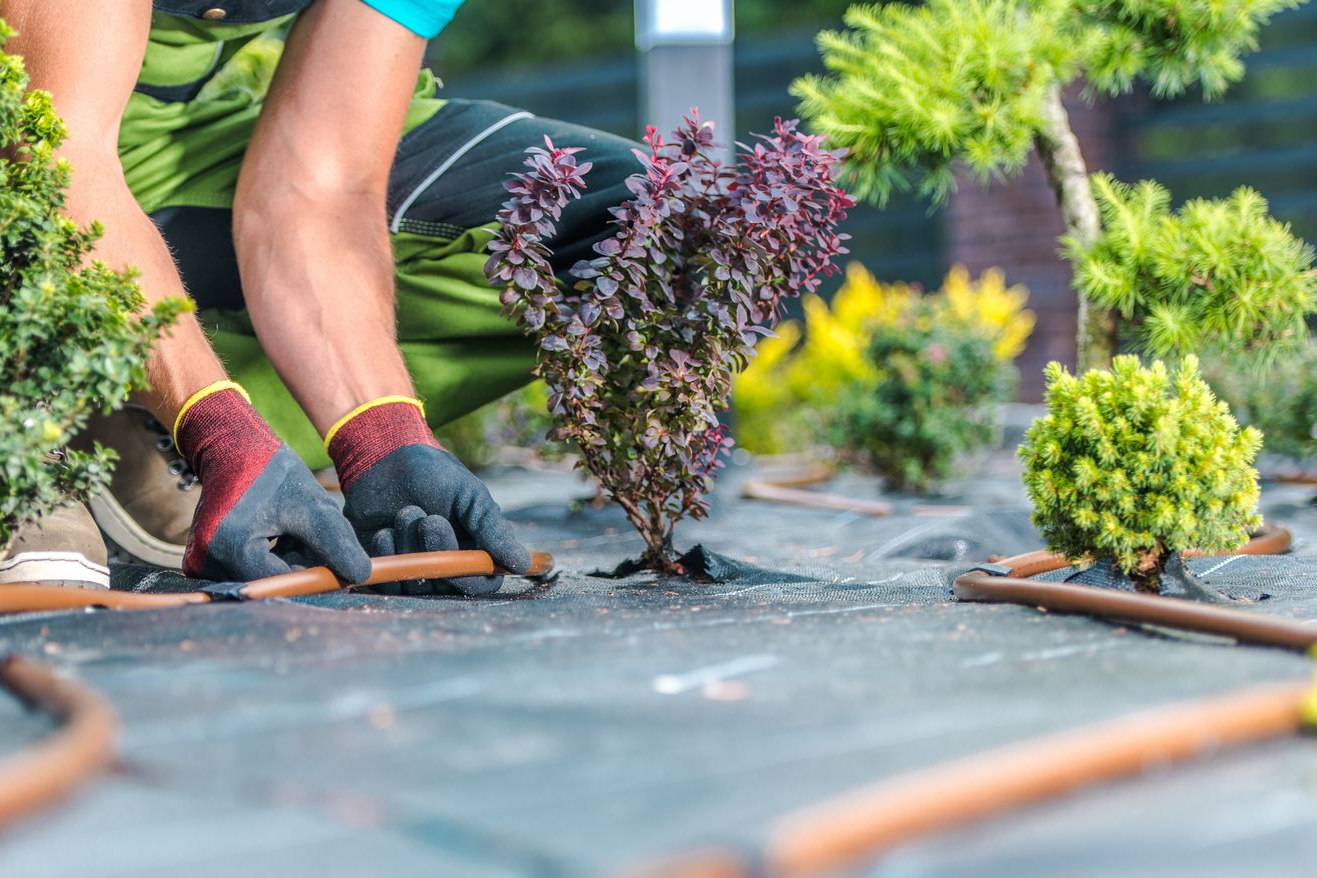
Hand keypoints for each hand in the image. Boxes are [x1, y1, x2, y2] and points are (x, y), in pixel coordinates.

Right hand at [177, 383, 370, 582]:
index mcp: (230, 547)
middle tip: (313, 537)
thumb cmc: (273, 473)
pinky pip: (247, 569)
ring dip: (287, 561)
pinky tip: (277, 534)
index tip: (339, 568)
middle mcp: (207, 561)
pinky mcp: (202, 559)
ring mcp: (201, 562)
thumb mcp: (311, 505)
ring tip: (293, 529)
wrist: (232, 450)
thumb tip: (361, 576)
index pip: (282, 582)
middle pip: (270, 582)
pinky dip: (271, 558)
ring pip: (261, 577)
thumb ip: (335, 542)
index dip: (314, 576)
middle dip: (300, 566)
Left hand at [328, 399, 530, 594]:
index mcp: (473, 550)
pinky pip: (387, 583)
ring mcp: (414, 568)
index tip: (458, 547)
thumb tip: (522, 564)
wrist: (384, 460)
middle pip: (447, 586)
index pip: (482, 584)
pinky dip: (387, 556)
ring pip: (416, 584)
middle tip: (428, 519)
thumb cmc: (434, 474)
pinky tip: (384, 530)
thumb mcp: (471, 496)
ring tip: (406, 512)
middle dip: (437, 552)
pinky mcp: (384, 568)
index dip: (470, 575)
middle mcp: (445, 564)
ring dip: (410, 548)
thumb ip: (494, 530)